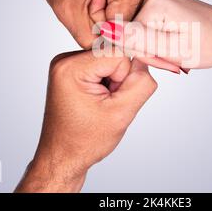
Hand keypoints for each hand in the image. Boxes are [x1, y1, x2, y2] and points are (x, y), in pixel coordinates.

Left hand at [15, 50, 156, 192]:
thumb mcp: (121, 114)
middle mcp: (66, 60)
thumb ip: (141, 83)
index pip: (119, 54)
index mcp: (71, 68)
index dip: (125, 78)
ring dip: (114, 82)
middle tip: (106, 105)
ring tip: (101, 104)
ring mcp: (68, 64)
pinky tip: (98, 100)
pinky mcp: (74, 70)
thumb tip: (147, 58)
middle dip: (119, 80)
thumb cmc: (85, 141)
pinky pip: (104, 66)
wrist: (63, 156)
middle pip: (114, 55)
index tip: (112, 100)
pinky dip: (107, 82)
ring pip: (111, 60)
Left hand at [35, 0, 155, 48]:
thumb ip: (91, 41)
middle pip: (128, 28)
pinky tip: (99, 0)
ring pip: (127, 24)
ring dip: (107, 21)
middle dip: (105, 26)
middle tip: (88, 3)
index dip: (99, 29)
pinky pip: (126, 17)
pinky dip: (110, 15)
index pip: (124, 30)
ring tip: (93, 0)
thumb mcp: (69, 13)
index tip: (87, 8)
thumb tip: (111, 58)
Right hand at [100, 0, 211, 70]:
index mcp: (155, 0)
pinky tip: (174, 43)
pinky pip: (145, 26)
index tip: (170, 61)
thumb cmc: (209, 46)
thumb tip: (105, 29)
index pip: (127, 36)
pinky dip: (157, 40)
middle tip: (175, 59)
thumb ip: (138, 39)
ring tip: (177, 51)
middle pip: (131, 31)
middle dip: (150, 51)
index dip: (145, 55)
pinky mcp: (160, 1)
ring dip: (154, 47)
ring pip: (137, 31)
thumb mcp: (173, 49)